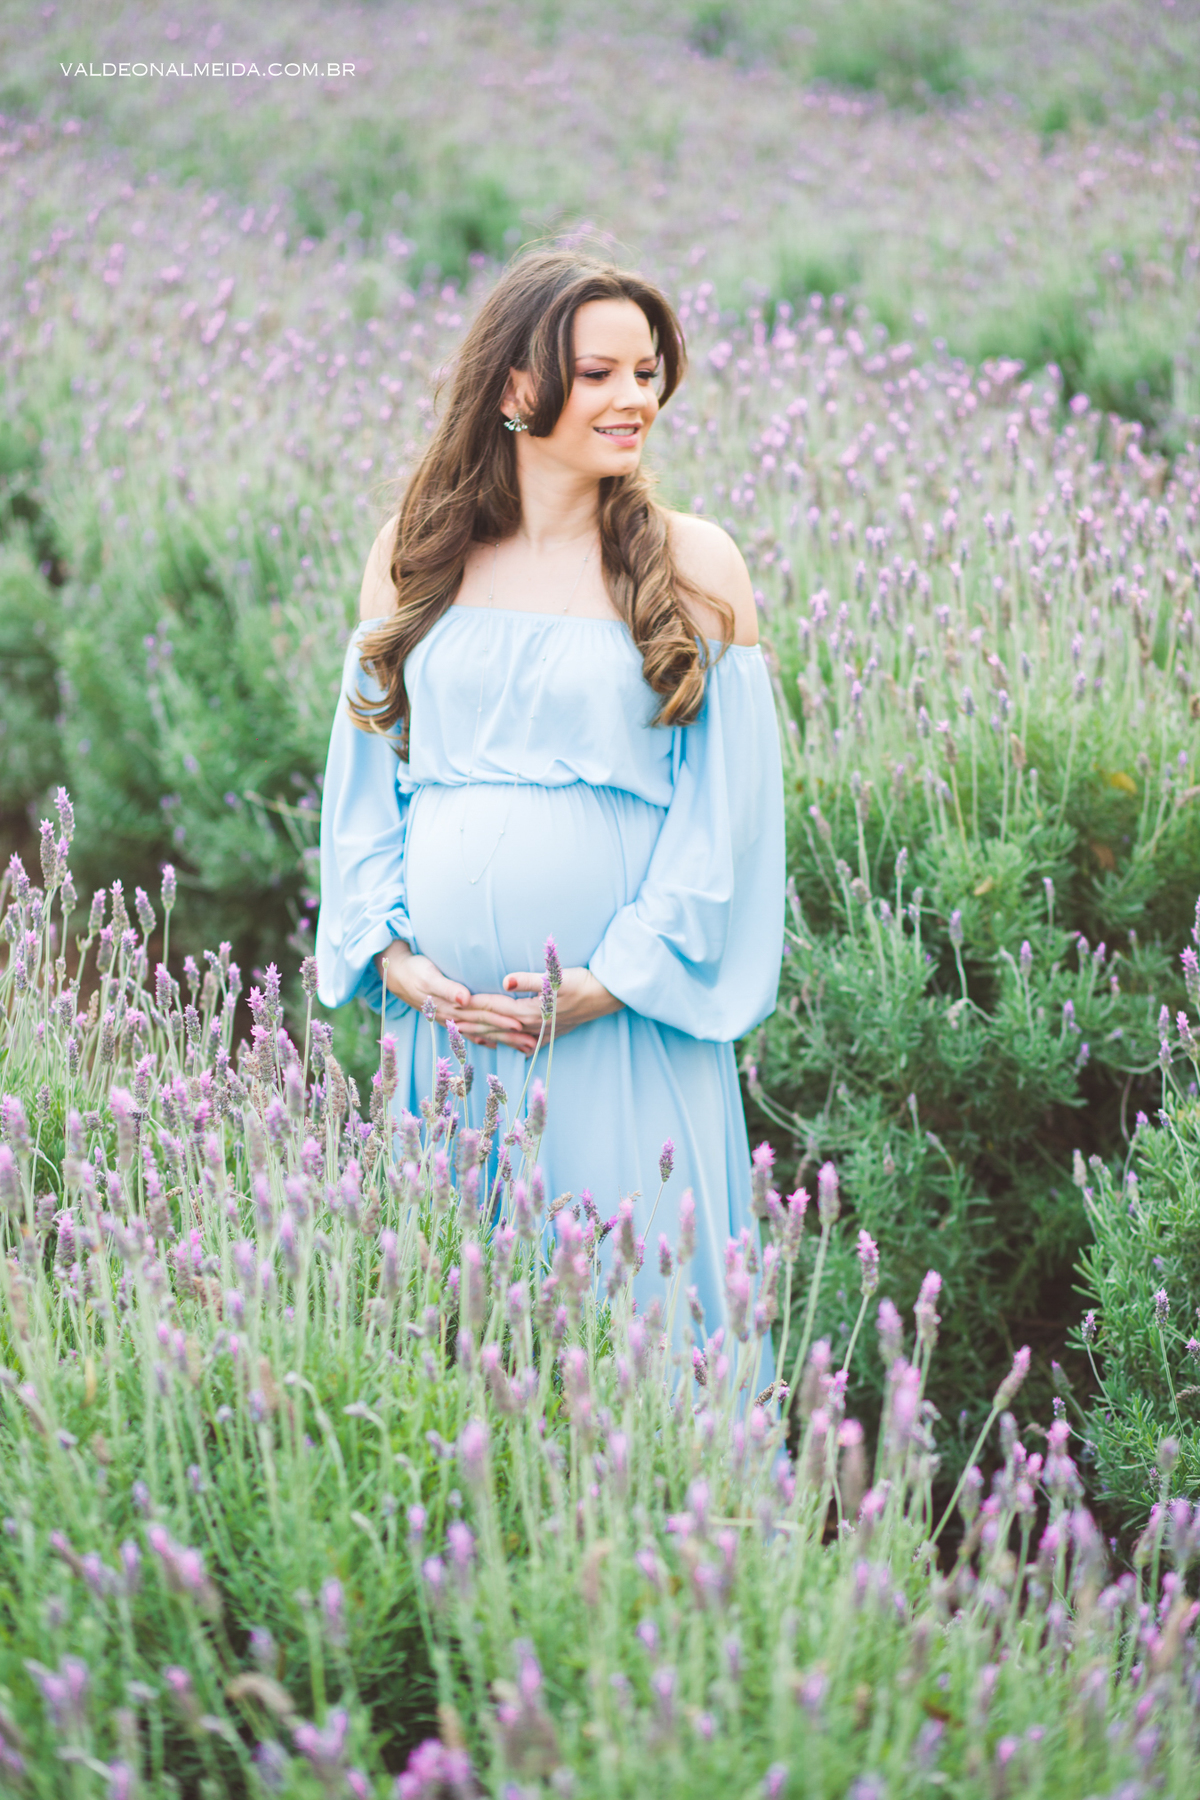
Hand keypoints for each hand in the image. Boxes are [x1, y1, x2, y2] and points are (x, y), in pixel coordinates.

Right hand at [375, 941, 540, 1053]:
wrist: (396, 974)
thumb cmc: (415, 970)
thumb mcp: (429, 976)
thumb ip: (447, 987)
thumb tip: (464, 998)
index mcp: (453, 1005)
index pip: (484, 1011)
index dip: (502, 1017)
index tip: (522, 1023)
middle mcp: (455, 1016)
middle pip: (487, 1025)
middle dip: (510, 1034)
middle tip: (533, 1042)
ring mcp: (451, 1019)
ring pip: (482, 1031)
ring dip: (503, 1040)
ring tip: (523, 1047)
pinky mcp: (448, 1017)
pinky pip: (470, 1032)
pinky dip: (483, 1039)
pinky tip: (494, 1046)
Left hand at [463, 965, 621, 1056]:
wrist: (605, 996)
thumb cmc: (582, 982)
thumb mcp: (557, 977)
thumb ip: (530, 979)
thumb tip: (506, 980)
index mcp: (529, 1011)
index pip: (492, 1007)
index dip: (470, 1004)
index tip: (449, 1002)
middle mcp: (530, 1026)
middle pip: (492, 1025)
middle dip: (468, 1022)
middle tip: (444, 1020)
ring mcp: (538, 1033)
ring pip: (502, 1036)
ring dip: (480, 1033)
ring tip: (460, 1032)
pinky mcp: (545, 1034)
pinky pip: (516, 1042)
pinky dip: (501, 1041)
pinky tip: (492, 1043)